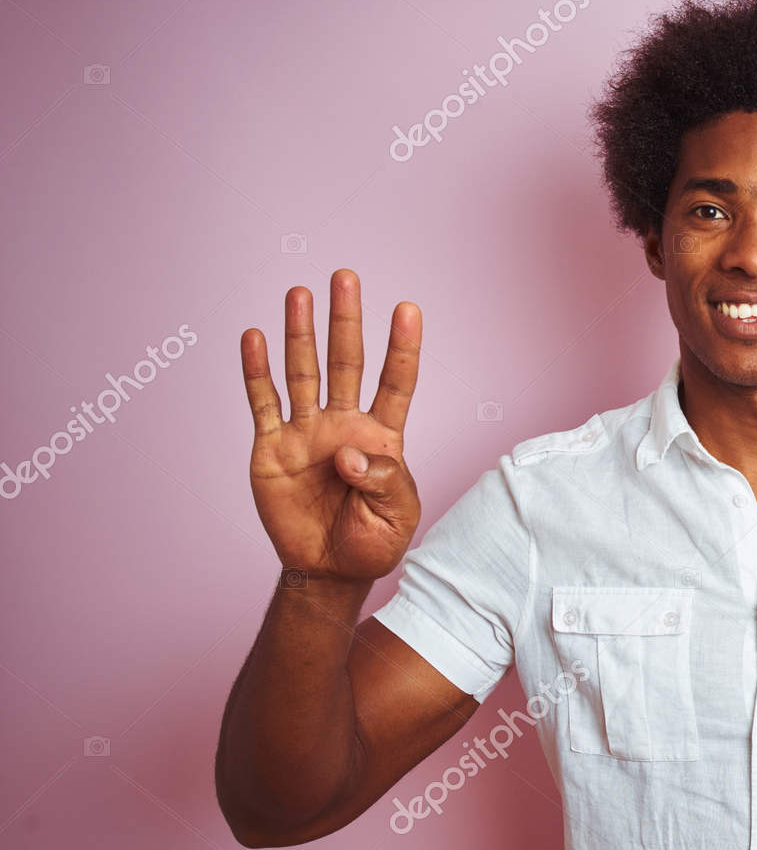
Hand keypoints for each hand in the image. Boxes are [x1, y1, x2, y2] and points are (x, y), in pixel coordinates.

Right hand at [241, 269, 421, 582]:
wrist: (327, 571)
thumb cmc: (371, 543)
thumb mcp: (396, 516)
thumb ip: (383, 480)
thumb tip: (349, 452)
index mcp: (382, 438)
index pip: (396, 383)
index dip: (403, 348)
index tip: (408, 309)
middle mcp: (343, 425)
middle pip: (346, 363)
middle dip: (345, 321)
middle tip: (345, 278)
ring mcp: (306, 433)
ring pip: (304, 373)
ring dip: (300, 334)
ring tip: (300, 292)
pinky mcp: (272, 448)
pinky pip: (263, 403)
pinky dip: (257, 371)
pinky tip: (255, 337)